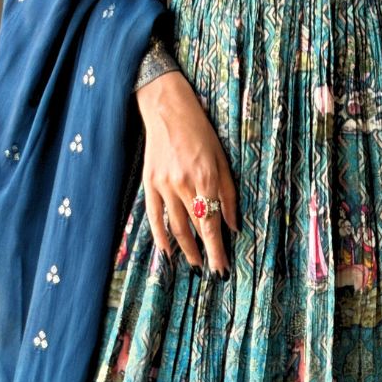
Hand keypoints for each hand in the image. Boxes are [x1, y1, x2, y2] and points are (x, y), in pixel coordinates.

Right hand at [135, 70, 238, 276]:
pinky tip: (168, 252)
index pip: (212, 224)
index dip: (217, 250)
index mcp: (205, 178)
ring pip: (175, 227)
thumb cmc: (200, 131)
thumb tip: (232, 226)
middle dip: (204, 254)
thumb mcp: (222, 158)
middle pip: (194, 229)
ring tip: (195, 264)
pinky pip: (155, 217)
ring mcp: (164, 185)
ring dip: (185, 250)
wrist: (167, 108)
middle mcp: (183, 184)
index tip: (222, 269)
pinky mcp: (149, 183)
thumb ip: (228, 194)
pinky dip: (160, 237)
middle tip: (211, 272)